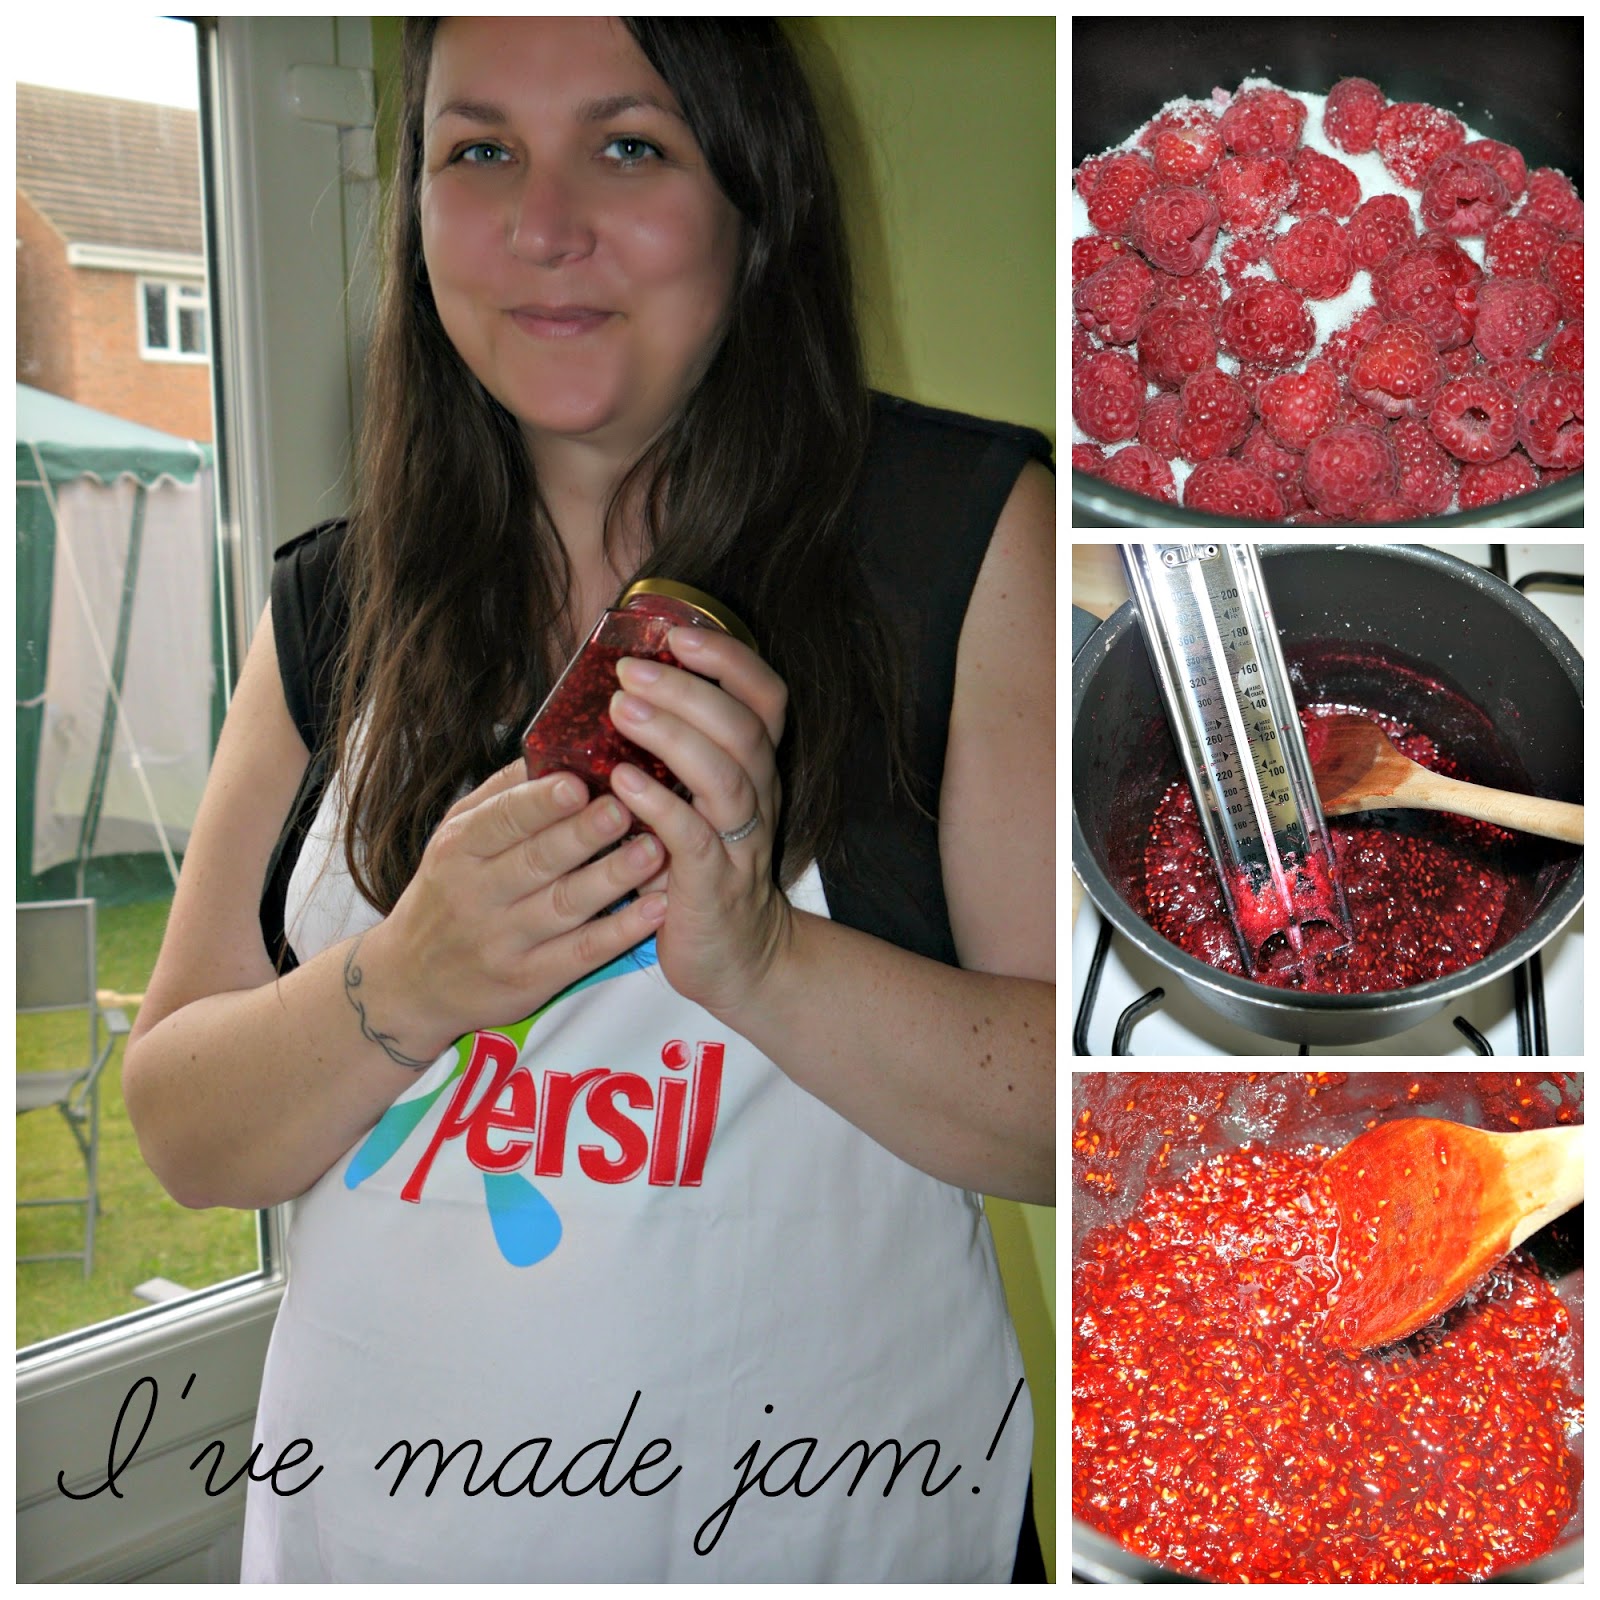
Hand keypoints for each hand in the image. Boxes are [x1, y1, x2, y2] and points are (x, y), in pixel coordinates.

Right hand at [356, 761, 669, 1060]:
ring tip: (654, 851)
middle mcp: (477, 894)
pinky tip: (656, 909)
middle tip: (626, 808)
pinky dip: (621, 932)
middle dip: (583, 834)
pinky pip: (580, 954)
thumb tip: (556, 743)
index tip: (580, 781)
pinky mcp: (529, 981)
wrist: (411, 983)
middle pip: (537, 860)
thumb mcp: (455, 839)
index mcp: (460, 848)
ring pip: (564, 905)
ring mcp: (503, 941)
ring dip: (613, 878)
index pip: (503, 820)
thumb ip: (503, 796)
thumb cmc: (448, 893)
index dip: (542, 802)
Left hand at [608, 626, 792, 1018]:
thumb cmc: (700, 869)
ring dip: (673, 736)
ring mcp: (741, 841)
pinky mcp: (716, 885)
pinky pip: (695, 838)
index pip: (764, 696)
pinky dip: (661, 805)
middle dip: (687, 690)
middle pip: (742, 726)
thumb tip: (613, 691)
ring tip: (620, 711)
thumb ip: (670, 752)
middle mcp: (759, 796)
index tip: (676, 632)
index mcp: (755, 767)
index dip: (728, 658)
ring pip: (726, 775)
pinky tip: (623, 783)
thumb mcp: (696, 800)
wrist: (737, 958)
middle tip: (628, 671)